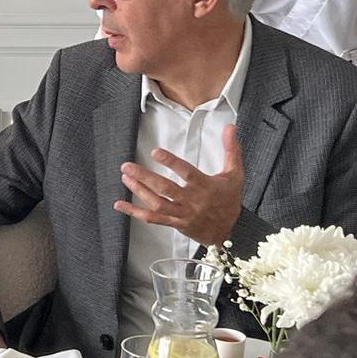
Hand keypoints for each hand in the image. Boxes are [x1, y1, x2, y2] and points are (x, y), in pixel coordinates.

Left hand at [113, 123, 243, 245]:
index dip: (171, 162)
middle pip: (166, 189)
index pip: (186, 173)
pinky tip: (120, 205)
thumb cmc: (230, 199)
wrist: (230, 231)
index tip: (155, 152)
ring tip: (125, 178)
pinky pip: (153, 219)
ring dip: (139, 191)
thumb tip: (230, 126)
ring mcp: (182, 214)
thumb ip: (231, 149)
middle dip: (145, 177)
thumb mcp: (235, 173)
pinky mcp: (175, 223)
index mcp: (205, 186)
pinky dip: (135, 212)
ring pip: (157, 204)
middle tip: (127, 166)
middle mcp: (192, 200)